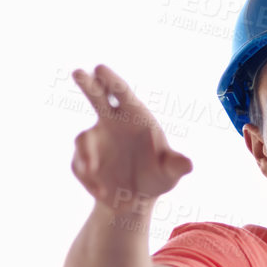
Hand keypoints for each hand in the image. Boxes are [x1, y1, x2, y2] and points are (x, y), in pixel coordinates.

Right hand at [69, 65, 192, 214]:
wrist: (137, 198)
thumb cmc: (158, 176)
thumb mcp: (169, 172)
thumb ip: (175, 165)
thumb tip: (188, 164)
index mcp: (134, 115)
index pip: (121, 93)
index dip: (111, 81)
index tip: (99, 68)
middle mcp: (111, 122)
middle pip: (96, 97)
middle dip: (87, 85)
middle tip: (78, 73)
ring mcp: (95, 141)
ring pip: (83, 139)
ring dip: (87, 155)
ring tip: (93, 172)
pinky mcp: (83, 161)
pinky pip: (80, 166)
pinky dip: (90, 180)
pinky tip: (103, 193)